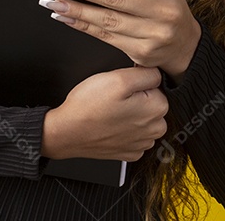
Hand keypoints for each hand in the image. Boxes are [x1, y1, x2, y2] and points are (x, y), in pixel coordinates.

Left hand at [37, 0, 201, 82]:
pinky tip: (66, 18)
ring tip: (53, 1)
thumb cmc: (167, 8)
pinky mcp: (139, 52)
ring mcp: (151, 35)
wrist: (185, 47)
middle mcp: (162, 13)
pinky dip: (83, 26)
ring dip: (75, 10)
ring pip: (106, 20)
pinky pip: (105, 37)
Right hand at [40, 66, 167, 160]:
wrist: (67, 132)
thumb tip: (157, 73)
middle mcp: (154, 130)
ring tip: (110, 112)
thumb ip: (146, 73)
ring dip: (130, 114)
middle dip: (136, 99)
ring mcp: (142, 144)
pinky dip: (123, 130)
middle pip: (152, 103)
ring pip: (142, 119)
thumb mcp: (118, 78)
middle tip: (114, 99)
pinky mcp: (129, 152)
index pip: (156, 85)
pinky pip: (133, 135)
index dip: (136, 83)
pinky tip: (110, 126)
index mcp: (157, 109)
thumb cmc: (89, 107)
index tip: (122, 89)